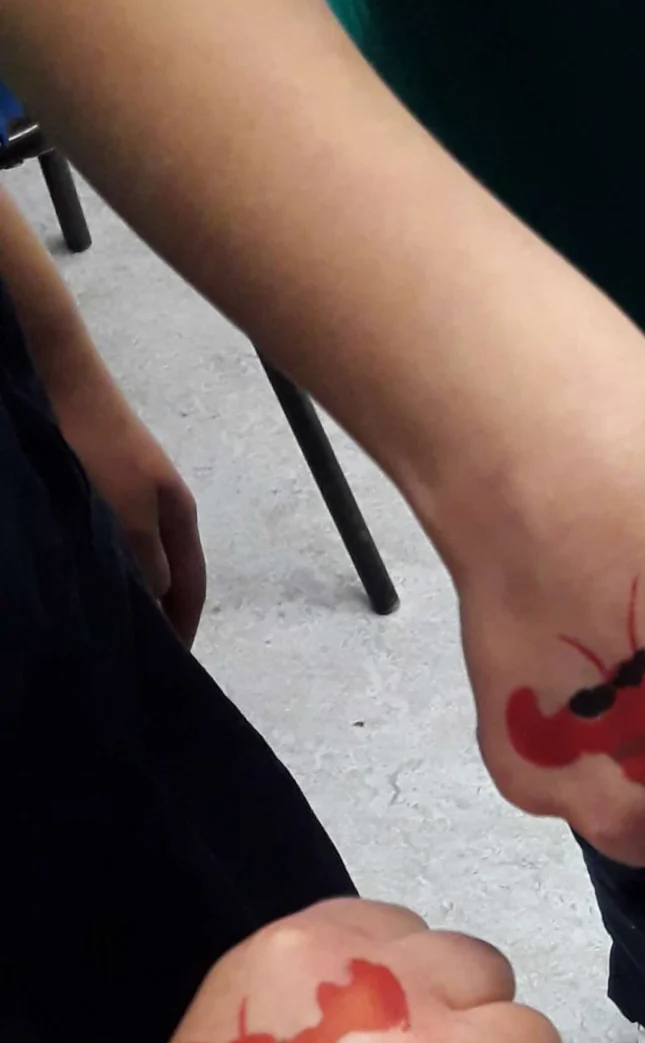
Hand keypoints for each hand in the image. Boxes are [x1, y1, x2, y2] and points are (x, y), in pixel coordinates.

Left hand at [45, 356, 205, 642]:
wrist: (56, 374)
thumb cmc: (97, 448)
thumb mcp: (126, 515)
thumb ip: (146, 564)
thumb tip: (156, 602)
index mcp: (179, 516)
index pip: (191, 589)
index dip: (181, 630)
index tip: (165, 667)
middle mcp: (160, 507)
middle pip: (165, 574)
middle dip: (154, 613)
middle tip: (129, 650)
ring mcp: (128, 491)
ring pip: (133, 556)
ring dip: (124, 588)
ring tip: (101, 618)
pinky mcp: (96, 479)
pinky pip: (105, 536)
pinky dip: (100, 561)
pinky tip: (79, 571)